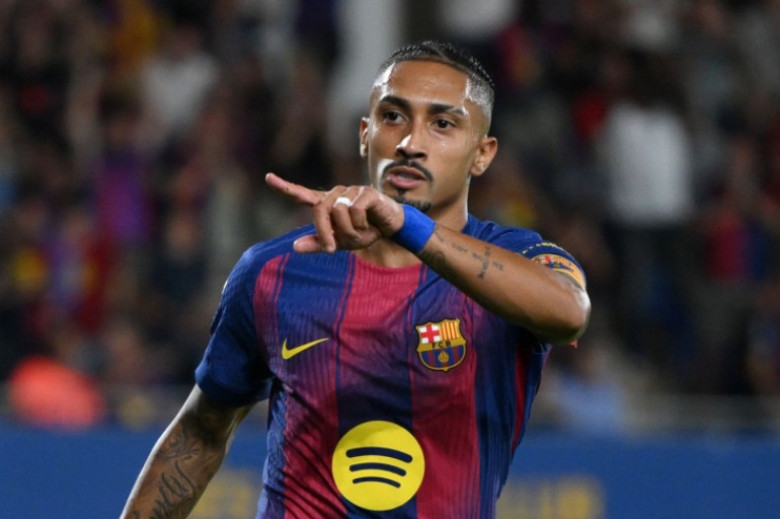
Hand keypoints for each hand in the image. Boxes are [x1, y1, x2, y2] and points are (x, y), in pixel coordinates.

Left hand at [265, 173, 404, 252]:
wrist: (391, 228)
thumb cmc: (365, 231)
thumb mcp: (340, 243)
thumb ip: (318, 243)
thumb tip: (294, 247)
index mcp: (327, 204)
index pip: (302, 194)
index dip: (284, 187)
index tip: (268, 177)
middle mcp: (336, 194)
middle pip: (319, 209)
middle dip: (324, 232)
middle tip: (331, 249)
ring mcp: (351, 190)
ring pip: (338, 212)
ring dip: (348, 230)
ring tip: (360, 232)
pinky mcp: (366, 192)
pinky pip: (354, 211)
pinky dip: (360, 224)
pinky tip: (369, 225)